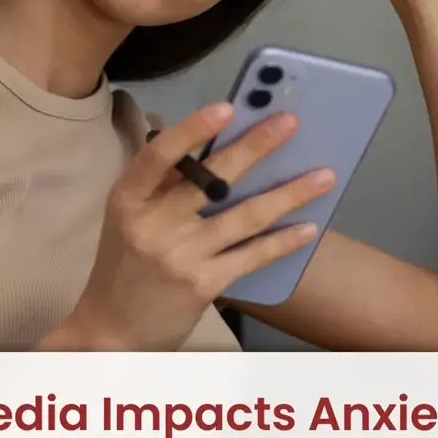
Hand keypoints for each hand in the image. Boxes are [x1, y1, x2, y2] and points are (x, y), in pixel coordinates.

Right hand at [64, 102, 336, 351]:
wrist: (114, 329)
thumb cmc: (126, 262)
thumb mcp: (129, 217)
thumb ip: (163, 184)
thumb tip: (218, 144)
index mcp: (128, 198)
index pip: (158, 156)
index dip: (193, 130)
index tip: (227, 108)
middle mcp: (152, 225)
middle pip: (211, 180)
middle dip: (255, 148)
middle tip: (290, 123)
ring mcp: (179, 257)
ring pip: (243, 217)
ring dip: (288, 194)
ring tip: (323, 175)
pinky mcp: (203, 285)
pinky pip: (251, 256)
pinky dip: (282, 241)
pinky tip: (308, 228)